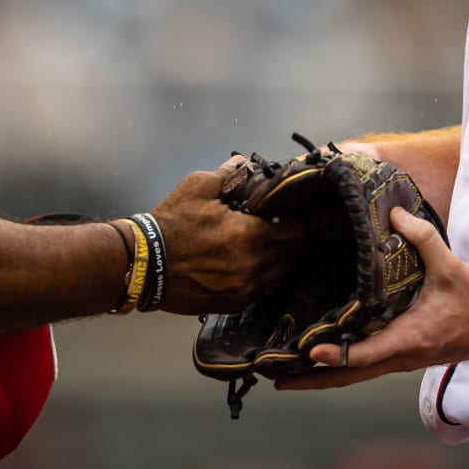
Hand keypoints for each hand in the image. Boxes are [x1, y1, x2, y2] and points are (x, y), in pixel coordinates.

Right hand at [147, 158, 296, 315]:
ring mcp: (245, 289)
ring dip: (285, 259)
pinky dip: (266, 276)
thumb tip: (246, 164)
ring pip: (281, 273)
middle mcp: (254, 265)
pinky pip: (263, 289)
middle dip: (301, 239)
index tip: (324, 213)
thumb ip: (229, 174)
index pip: (297, 228)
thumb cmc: (172, 222)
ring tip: (286, 245)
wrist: (145, 265)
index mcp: (250, 234)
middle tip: (307, 227)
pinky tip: (262, 264)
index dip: (311, 219)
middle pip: (294, 252)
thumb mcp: (198, 186)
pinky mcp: (234, 304)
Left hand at [274, 204, 468, 389]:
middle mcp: (402, 355)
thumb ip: (421, 237)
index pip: (365, 354)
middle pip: (351, 376)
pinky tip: (324, 358)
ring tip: (288, 375)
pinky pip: (366, 366)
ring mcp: (403, 358)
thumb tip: (393, 213)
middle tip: (276, 379)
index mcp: (410, 339)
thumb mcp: (449, 265)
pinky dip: (342, 367)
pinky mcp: (405, 354)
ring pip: (356, 375)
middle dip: (313, 380)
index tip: (308, 352)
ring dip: (323, 377)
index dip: (336, 355)